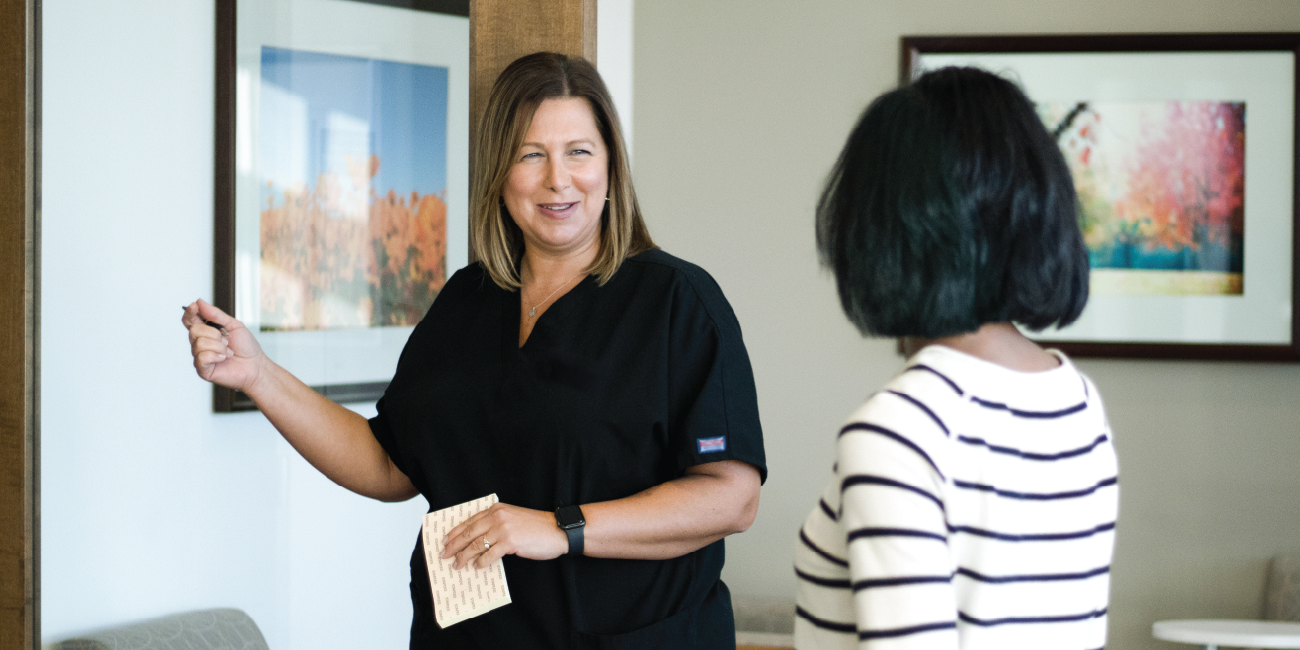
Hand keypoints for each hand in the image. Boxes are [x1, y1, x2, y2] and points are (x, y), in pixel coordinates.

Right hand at [181, 298, 266, 392]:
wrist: (256, 365)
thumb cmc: (246, 347)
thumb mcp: (234, 325)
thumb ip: (215, 314)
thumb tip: (199, 302)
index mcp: (206, 332)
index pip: (189, 320)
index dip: (189, 313)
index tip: (194, 306)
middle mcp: (200, 344)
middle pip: (193, 330)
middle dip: (214, 333)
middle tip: (227, 340)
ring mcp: (200, 357)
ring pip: (199, 343)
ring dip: (219, 346)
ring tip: (228, 352)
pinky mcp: (202, 369)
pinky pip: (202, 357)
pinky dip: (216, 356)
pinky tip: (223, 359)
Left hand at [441, 503, 568, 569]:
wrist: (557, 530)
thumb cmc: (537, 526)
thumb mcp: (513, 518)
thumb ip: (496, 524)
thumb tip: (477, 540)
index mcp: (496, 509)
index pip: (469, 521)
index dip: (455, 532)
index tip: (445, 540)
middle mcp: (497, 517)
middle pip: (468, 533)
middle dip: (454, 546)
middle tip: (444, 555)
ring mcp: (503, 529)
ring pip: (475, 545)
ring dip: (464, 557)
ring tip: (457, 565)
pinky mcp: (509, 542)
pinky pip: (489, 555)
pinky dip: (481, 562)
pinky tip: (477, 567)